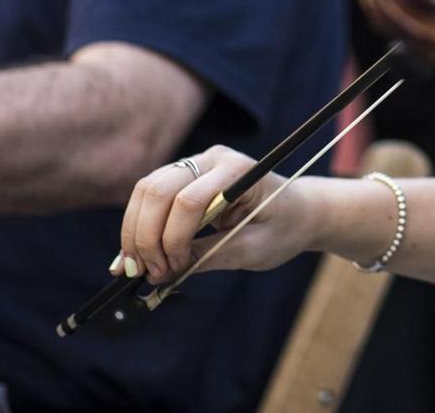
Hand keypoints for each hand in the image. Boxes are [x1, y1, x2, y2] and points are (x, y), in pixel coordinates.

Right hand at [117, 144, 317, 283]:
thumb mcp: (253, 249)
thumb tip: (165, 273)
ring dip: (136, 232)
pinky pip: (150, 196)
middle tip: (149, 273)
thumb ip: (209, 256)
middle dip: (146, 236)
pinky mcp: (185, 175)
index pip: (189, 200)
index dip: (173, 238)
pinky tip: (135, 255)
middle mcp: (213, 159)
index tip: (173, 270)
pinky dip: (137, 225)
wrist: (300, 211)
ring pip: (147, 190)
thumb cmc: (284, 228)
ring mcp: (197, 163)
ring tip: (139, 269)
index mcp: (238, 171)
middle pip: (158, 190)